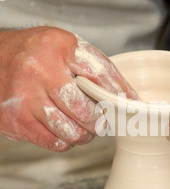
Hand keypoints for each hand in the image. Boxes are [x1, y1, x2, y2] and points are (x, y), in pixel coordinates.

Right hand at [0, 27, 137, 150]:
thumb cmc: (34, 54)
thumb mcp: (63, 46)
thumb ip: (92, 66)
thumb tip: (127, 96)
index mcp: (58, 47)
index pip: (101, 74)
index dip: (120, 93)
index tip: (132, 105)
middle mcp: (40, 71)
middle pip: (87, 111)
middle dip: (101, 121)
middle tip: (103, 120)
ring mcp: (26, 98)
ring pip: (72, 132)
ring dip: (85, 134)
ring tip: (84, 126)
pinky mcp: (17, 121)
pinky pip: (55, 143)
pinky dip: (66, 141)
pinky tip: (64, 129)